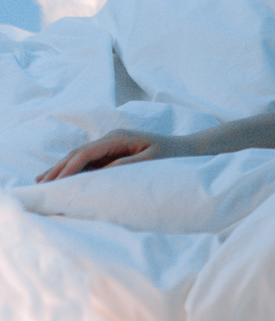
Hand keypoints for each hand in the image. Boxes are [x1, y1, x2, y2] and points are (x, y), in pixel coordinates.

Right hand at [36, 129, 193, 182]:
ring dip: (62, 167)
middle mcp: (112, 137)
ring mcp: (112, 143)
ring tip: (43, 180)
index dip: (69, 167)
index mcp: (119, 138)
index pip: (87, 153)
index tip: (56, 181)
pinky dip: (74, 167)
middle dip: (59, 167)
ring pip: (81, 155)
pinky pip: (89, 159)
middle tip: (40, 183)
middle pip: (78, 153)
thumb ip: (128, 164)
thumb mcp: (153, 160)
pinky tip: (62, 176)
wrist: (187, 149)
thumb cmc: (173, 155)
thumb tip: (105, 169)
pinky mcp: (114, 150)